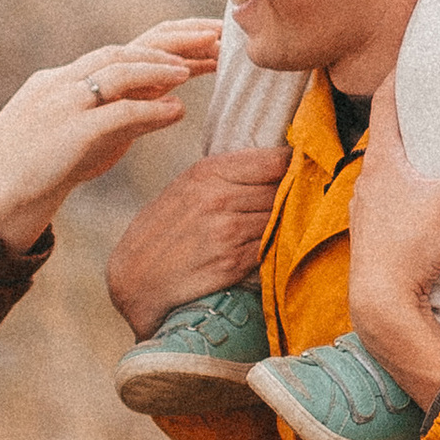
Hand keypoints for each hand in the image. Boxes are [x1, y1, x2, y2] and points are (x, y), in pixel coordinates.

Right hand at [0, 22, 220, 258]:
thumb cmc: (32, 171)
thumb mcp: (84, 140)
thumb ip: (128, 121)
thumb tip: (173, 108)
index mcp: (61, 81)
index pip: (120, 52)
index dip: (163, 44)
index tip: (202, 41)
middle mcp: (62, 83)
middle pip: (125, 48)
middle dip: (172, 40)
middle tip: (216, 34)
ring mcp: (64, 104)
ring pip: (120, 69)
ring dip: (161, 65)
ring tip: (197, 66)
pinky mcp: (69, 132)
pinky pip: (117, 111)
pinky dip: (149, 107)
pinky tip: (177, 109)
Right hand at [106, 150, 290, 336]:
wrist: (134, 279)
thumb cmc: (161, 232)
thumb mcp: (186, 188)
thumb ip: (227, 176)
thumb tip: (278, 164)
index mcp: (208, 172)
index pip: (275, 160)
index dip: (296, 166)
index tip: (305, 171)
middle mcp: (219, 198)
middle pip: (284, 190)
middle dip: (296, 197)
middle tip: (305, 203)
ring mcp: (228, 232)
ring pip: (281, 220)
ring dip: (289, 225)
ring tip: (291, 228)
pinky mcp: (233, 263)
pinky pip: (272, 250)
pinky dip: (278, 249)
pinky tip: (275, 250)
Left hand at [344, 76, 439, 410]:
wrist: (382, 303)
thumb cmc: (410, 249)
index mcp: (381, 161)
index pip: (383, 103)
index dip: (396, 76)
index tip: (410, 59)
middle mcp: (367, 180)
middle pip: (386, 134)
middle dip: (409, 117)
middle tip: (435, 103)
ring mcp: (366, 207)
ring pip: (387, 168)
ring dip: (409, 154)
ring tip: (435, 149)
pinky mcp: (373, 231)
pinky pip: (389, 194)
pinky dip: (407, 184)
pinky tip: (425, 196)